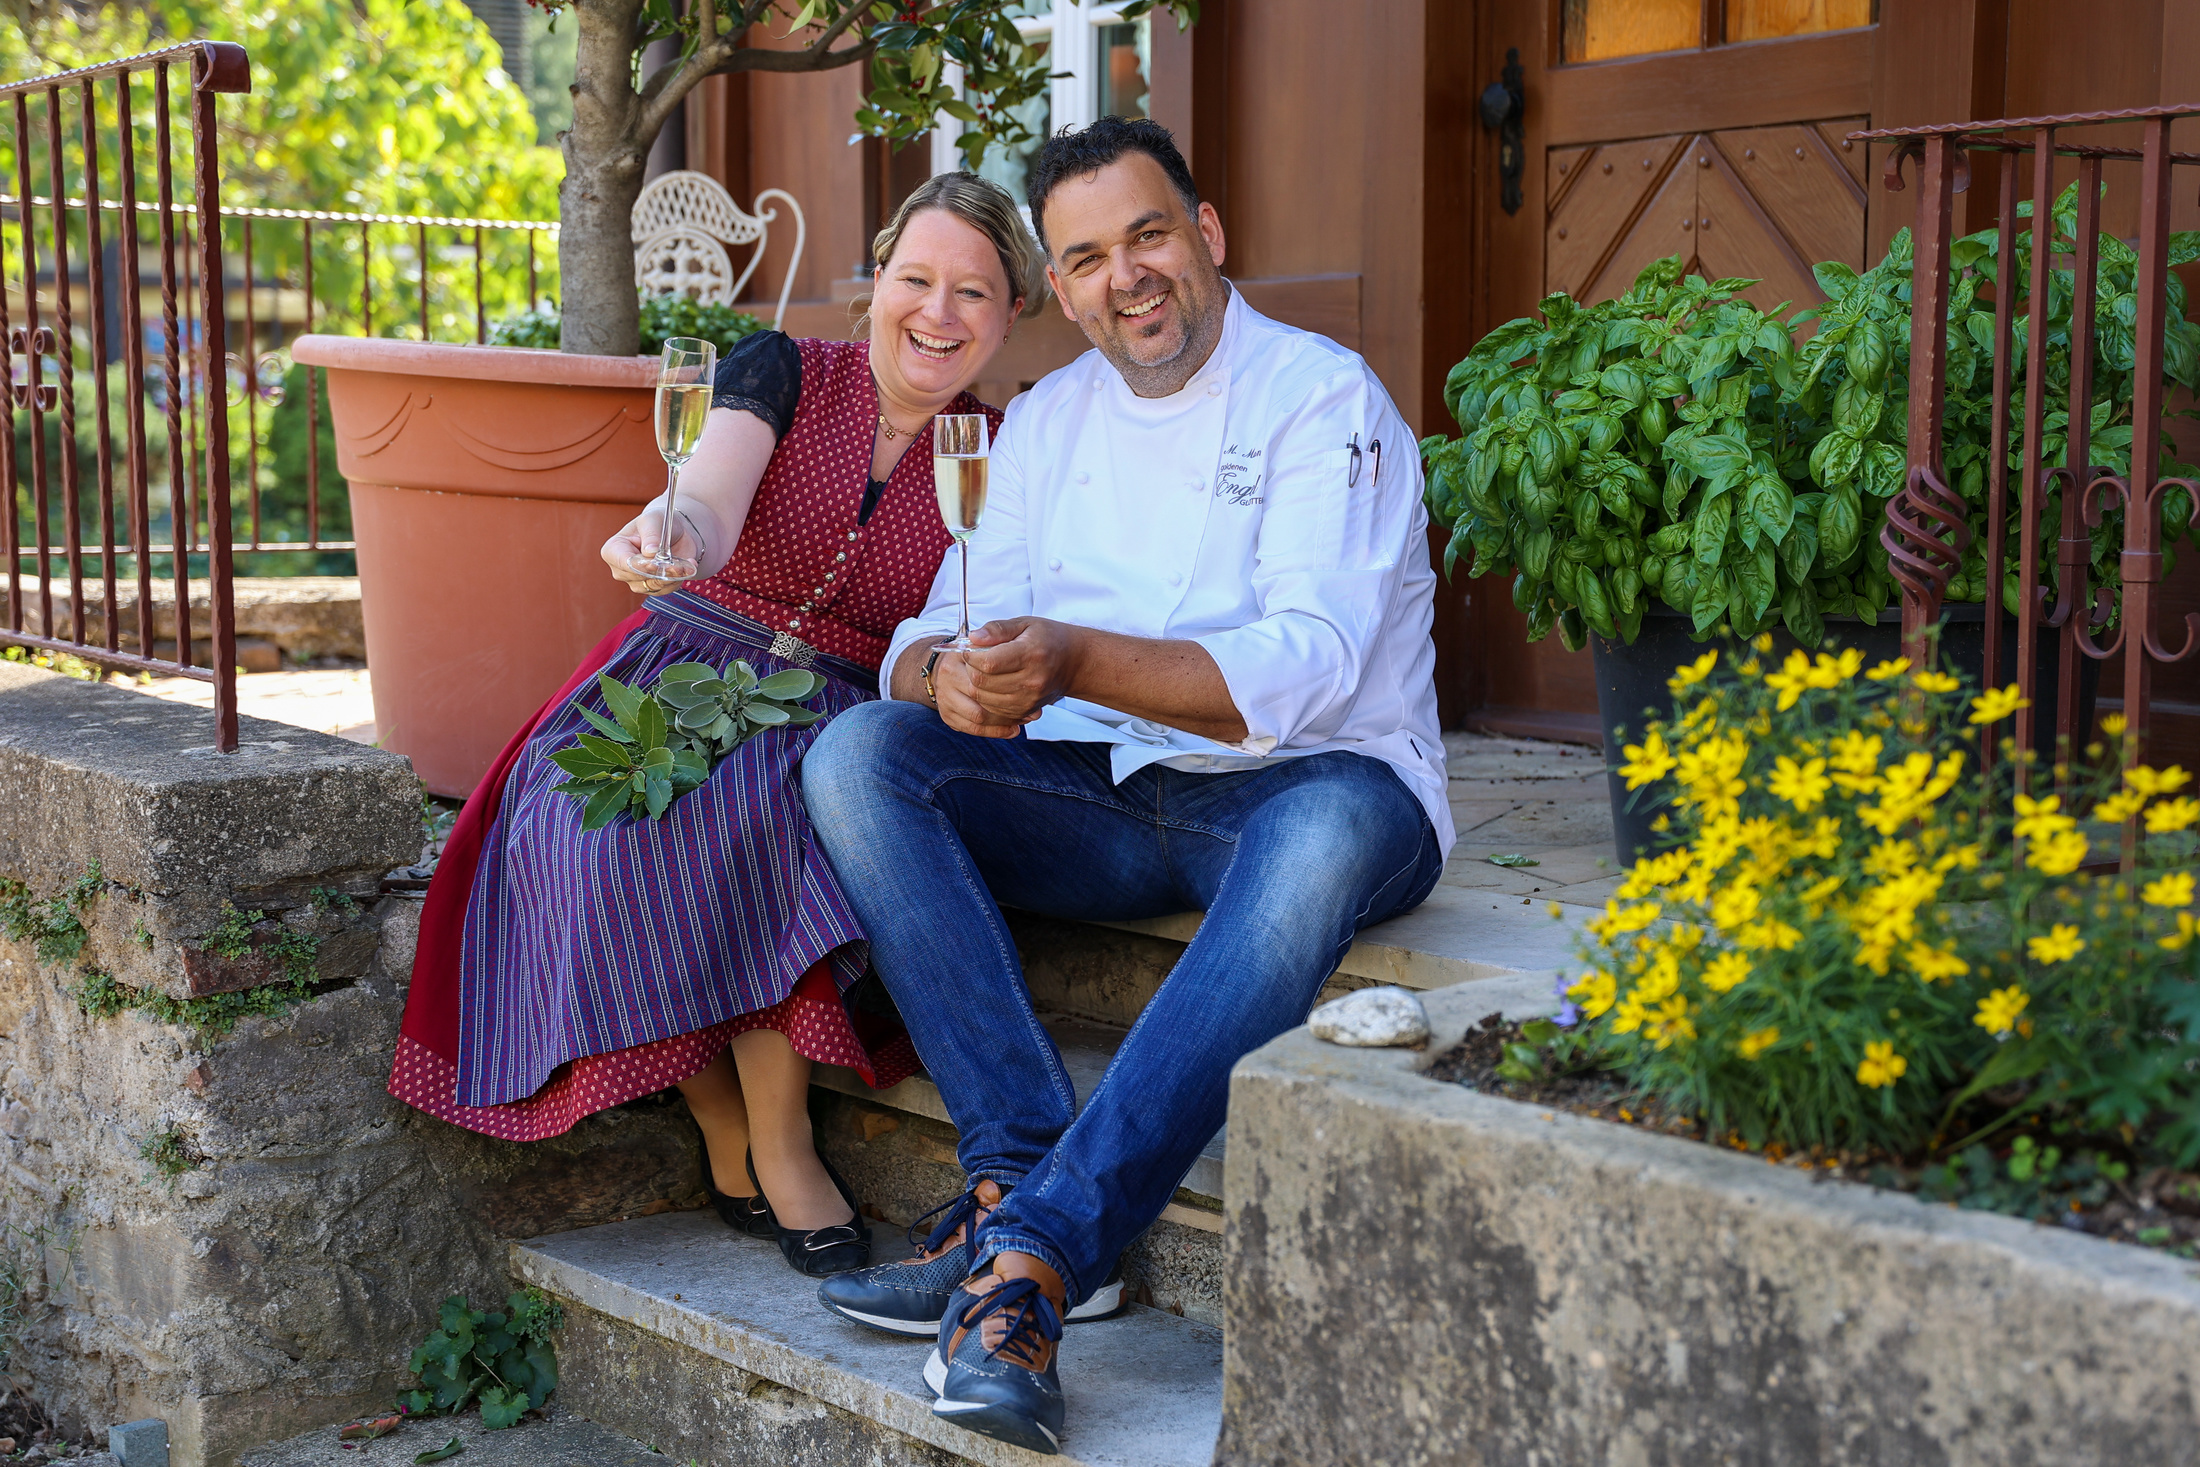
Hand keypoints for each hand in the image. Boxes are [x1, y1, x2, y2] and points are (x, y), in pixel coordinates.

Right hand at [603, 508, 702, 594]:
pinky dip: (678, 579)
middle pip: (639, 577)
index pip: (624, 563)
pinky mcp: (653, 587)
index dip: (640, 565)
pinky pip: (666, 589)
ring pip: (653, 586)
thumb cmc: (657, 523)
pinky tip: (686, 568)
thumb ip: (650, 534)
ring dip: (672, 576)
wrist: (674, 532)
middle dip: (660, 571)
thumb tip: (650, 552)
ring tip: (684, 564)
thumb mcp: (652, 520)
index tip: (655, 563)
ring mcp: (636, 581)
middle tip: (677, 565)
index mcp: (613, 550)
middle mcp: (621, 569)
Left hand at [927, 618, 1079, 736]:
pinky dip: (986, 698)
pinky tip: (993, 685)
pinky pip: (993, 710)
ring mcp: (1029, 699)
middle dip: (971, 669)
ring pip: (984, 698)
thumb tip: (973, 638)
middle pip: (982, 682)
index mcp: (1030, 654)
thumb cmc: (1048, 639)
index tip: (972, 648)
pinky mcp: (1027, 710)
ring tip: (984, 671)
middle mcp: (1031, 681)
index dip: (972, 655)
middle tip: (976, 659)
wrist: (1073, 662)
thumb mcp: (1025, 623)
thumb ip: (997, 629)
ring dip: (976, 685)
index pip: (988, 663)